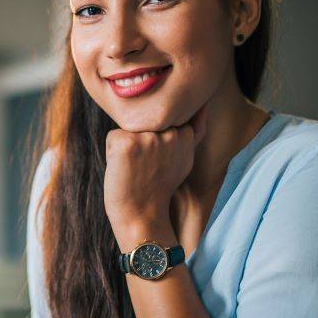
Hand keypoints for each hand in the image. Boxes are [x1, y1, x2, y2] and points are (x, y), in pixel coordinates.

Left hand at [104, 102, 208, 240]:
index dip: (155, 141)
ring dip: (128, 146)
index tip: (158, 163)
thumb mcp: (185, 158)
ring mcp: (147, 137)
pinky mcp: (126, 142)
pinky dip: (113, 152)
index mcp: (184, 135)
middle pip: (145, 121)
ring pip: (128, 128)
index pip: (161, 120)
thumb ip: (194, 130)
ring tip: (136, 169)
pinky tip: (124, 169)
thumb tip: (204, 102)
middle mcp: (169, 133)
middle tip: (145, 167)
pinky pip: (113, 137)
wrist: (143, 216)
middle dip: (142, 140)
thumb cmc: (159, 188)